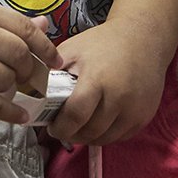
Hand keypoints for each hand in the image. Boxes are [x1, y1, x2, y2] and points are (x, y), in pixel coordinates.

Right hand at [0, 1, 57, 121]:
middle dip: (30, 71)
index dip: (45, 48)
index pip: (25, 30)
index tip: (55, 62)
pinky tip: (20, 116)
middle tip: (28, 78)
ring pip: (8, 80)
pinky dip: (11, 112)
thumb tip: (45, 25)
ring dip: (12, 88)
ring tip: (4, 86)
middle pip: (19, 56)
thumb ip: (10, 23)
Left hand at [48, 20, 167, 145]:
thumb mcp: (72, 50)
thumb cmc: (103, 43)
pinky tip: (98, 121)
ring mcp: (135, 109)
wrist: (143, 38)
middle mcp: (120, 97)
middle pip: (90, 132)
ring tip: (79, 125)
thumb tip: (31, 96)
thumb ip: (51, 73)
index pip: (75, 116)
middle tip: (63, 127)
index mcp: (97, 79)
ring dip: (88, 137)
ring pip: (105, 139)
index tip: (52, 127)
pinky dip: (106, 134)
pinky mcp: (145, 116)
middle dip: (72, 134)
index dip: (60, 127)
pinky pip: (120, 137)